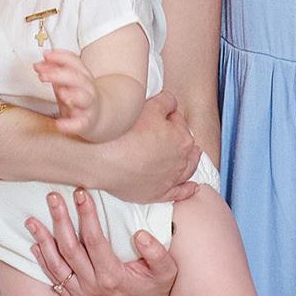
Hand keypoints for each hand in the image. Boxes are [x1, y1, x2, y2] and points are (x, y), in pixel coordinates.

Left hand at [25, 186, 177, 295]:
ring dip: (42, 241)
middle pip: (70, 249)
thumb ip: (156, 253)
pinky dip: (43, 262)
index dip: (86, 215)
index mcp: (113, 277)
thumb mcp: (167, 271)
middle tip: (53, 197)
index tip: (80, 193)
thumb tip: (140, 235)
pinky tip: (35, 245)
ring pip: (56, 266)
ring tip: (31, 221)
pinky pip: (55, 280)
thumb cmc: (157, 287)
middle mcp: (93, 288)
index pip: (94, 240)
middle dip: (60, 219)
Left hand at [35, 49, 98, 135]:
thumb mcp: (66, 82)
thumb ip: (53, 72)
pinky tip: (59, 124)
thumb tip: (38, 65)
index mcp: (82, 75)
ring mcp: (88, 105)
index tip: (45, 55)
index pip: (74, 61)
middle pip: (77, 78)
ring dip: (73, 94)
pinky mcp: (86, 122)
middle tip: (42, 75)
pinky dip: (70, 124)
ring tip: (61, 93)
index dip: (60, 57)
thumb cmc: (78, 96)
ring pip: (84, 98)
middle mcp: (87, 88)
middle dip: (59, 74)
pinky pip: (80, 123)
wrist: (99, 116)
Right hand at [84, 90, 199, 203]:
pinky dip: (187, 189)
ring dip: (190, 162)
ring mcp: (170, 179)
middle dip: (178, 137)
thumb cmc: (125, 134)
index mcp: (182, 138)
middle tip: (166, 132)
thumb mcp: (149, 106)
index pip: (178, 121)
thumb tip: (171, 102)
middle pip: (185, 146)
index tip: (157, 116)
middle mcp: (180, 161)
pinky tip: (192, 187)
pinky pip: (180, 193)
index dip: (167, 115)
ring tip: (191, 157)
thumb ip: (166, 101)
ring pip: (187, 169)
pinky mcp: (158, 194)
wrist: (103, 160)